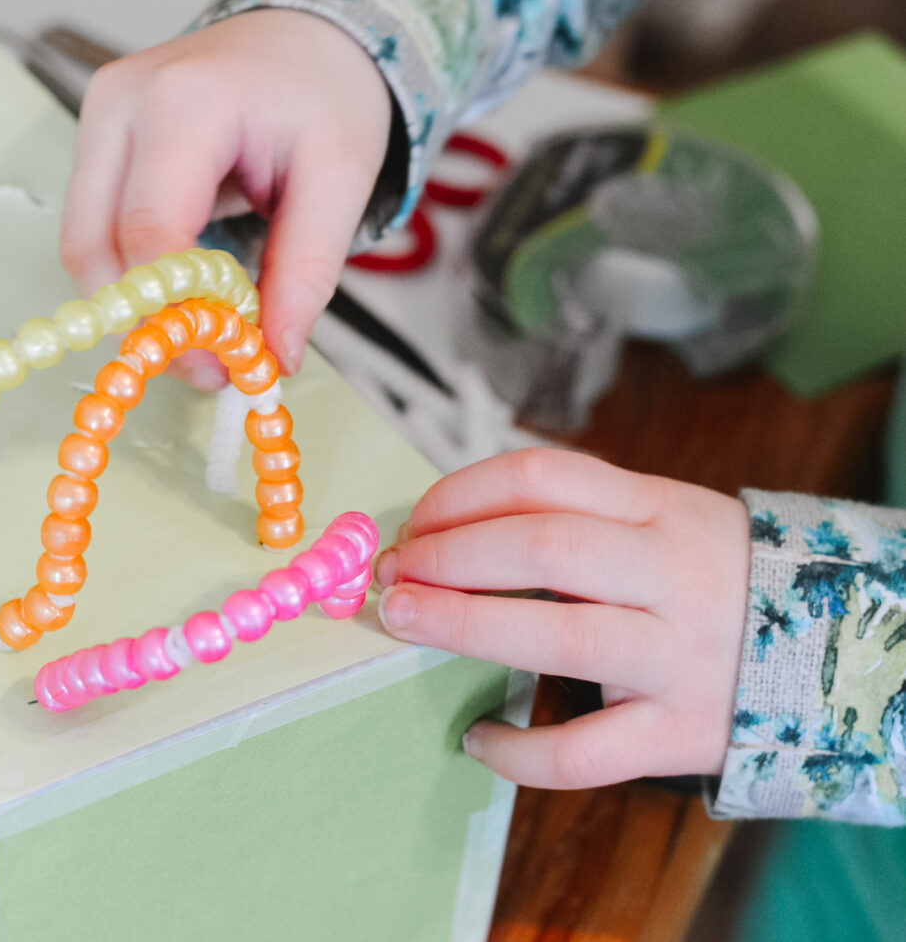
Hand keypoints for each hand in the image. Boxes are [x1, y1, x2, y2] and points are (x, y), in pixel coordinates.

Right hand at [60, 9, 391, 387]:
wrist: (305, 32)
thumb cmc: (324, 93)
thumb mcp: (342, 178)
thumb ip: (307, 269)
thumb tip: (272, 357)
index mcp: (184, 100)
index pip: (150, 231)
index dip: (176, 312)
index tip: (222, 364)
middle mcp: (120, 101)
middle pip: (95, 244)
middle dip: (145, 319)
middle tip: (209, 364)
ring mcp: (97, 114)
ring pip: (83, 243)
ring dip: (135, 302)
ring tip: (203, 328)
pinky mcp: (95, 135)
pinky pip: (93, 226)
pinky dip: (133, 272)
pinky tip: (186, 287)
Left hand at [374, 448, 748, 788]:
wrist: (834, 651)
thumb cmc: (703, 578)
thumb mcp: (657, 519)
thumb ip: (569, 515)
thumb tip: (438, 528)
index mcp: (659, 508)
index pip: (542, 477)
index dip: (458, 496)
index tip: (412, 524)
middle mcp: (673, 575)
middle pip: (545, 549)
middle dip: (450, 556)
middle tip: (394, 574)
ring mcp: (680, 657)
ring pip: (560, 638)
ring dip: (464, 626)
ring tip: (404, 622)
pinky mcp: (682, 734)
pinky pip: (586, 750)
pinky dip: (518, 750)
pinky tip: (476, 737)